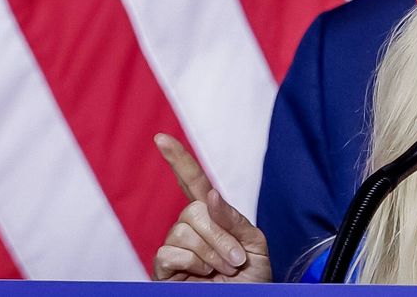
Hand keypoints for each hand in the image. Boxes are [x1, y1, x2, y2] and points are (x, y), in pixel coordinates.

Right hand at [151, 134, 272, 281]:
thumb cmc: (253, 278)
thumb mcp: (254, 244)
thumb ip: (233, 219)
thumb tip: (210, 195)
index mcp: (214, 217)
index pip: (193, 183)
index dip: (179, 161)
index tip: (162, 138)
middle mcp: (191, 229)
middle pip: (193, 210)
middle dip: (220, 236)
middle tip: (236, 259)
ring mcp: (176, 249)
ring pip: (183, 231)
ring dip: (211, 253)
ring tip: (224, 270)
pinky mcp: (164, 270)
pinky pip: (170, 253)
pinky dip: (193, 264)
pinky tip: (203, 276)